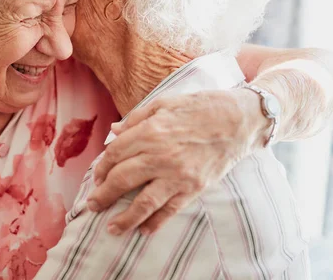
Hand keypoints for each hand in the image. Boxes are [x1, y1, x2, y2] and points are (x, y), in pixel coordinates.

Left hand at [87, 88, 269, 234]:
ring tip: (112, 228)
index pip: (115, 154)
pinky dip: (156, 222)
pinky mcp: (194, 187)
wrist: (239, 120)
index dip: (102, 167)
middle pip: (123, 179)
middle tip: (93, 205)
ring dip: (125, 218)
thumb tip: (114, 131)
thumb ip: (136, 119)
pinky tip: (143, 230)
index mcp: (150, 131)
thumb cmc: (200, 107)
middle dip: (104, 195)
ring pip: (144, 202)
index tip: (97, 176)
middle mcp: (161, 155)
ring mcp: (178, 175)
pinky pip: (171, 209)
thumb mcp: (164, 104)